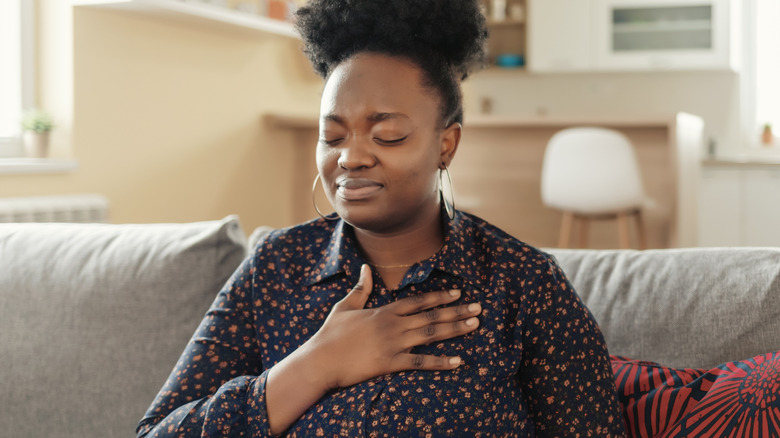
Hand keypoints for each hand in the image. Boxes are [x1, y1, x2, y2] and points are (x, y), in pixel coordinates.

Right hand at [308, 264, 480, 389]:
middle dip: (457, 311)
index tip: (458, 293)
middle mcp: (393, 325)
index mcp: (384, 311)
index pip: (418, 301)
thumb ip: (360, 289)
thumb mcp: (345, 307)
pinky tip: (457, 361)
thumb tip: (365, 267)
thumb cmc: (330, 334)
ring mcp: (394, 344)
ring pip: (431, 334)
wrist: (320, 360)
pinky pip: (420, 362)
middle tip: (478, 308)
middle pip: (431, 316)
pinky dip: (440, 361)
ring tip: (475, 325)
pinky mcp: (391, 363)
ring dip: (455, 329)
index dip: (439, 296)